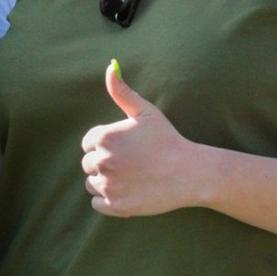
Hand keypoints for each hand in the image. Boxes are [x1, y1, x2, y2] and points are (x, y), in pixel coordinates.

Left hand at [79, 60, 203, 217]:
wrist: (189, 173)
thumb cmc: (167, 139)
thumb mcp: (146, 112)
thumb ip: (122, 92)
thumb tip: (110, 68)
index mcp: (105, 137)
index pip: (87, 143)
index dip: (105, 145)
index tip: (124, 148)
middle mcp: (102, 161)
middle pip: (88, 163)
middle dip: (104, 162)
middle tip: (130, 163)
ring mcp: (108, 186)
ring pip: (91, 183)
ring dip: (105, 181)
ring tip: (129, 177)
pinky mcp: (115, 207)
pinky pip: (97, 203)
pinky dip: (107, 200)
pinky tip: (126, 191)